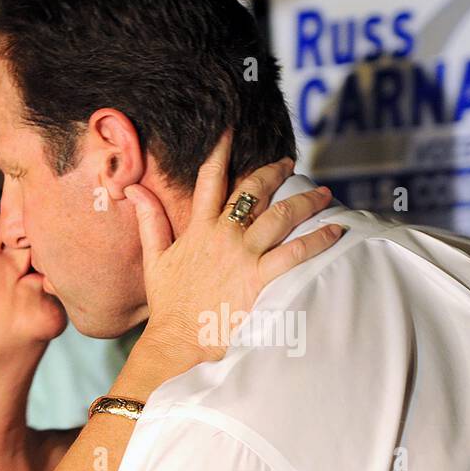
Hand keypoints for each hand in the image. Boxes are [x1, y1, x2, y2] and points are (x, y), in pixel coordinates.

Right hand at [125, 130, 343, 364]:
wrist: (178, 341)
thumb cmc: (169, 305)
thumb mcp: (154, 259)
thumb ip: (150, 221)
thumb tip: (134, 188)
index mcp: (199, 228)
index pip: (210, 179)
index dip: (221, 150)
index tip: (231, 129)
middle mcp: (224, 235)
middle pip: (254, 190)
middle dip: (274, 171)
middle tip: (290, 163)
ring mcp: (244, 255)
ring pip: (280, 216)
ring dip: (305, 201)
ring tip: (324, 193)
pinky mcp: (260, 278)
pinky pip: (295, 253)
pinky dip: (318, 240)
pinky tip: (335, 230)